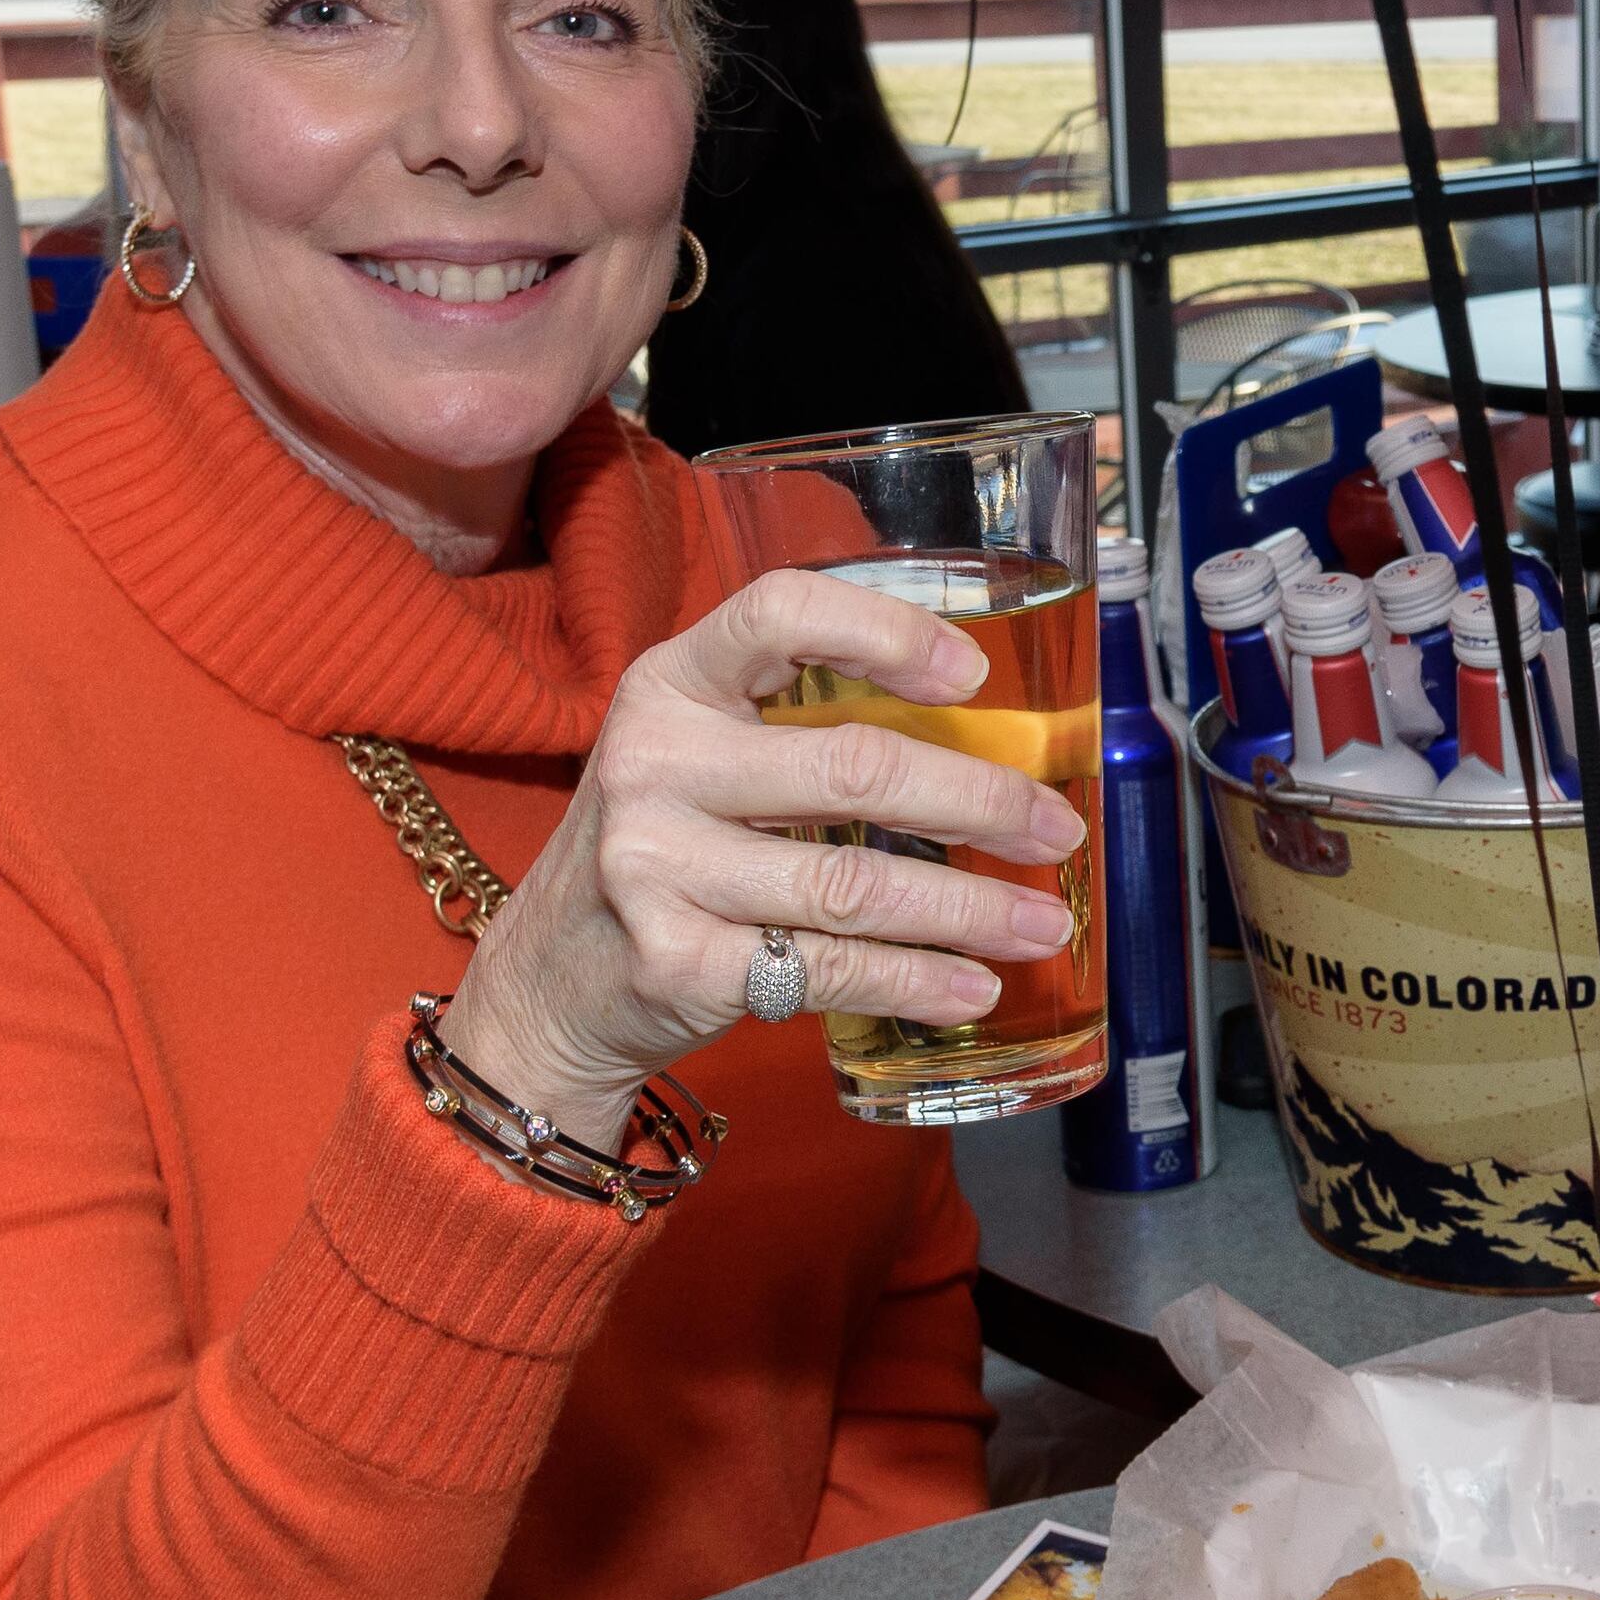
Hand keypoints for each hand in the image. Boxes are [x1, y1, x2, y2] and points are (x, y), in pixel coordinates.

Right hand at [433, 566, 1087, 1146]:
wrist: (546, 985)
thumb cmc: (661, 852)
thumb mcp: (695, 758)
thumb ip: (798, 730)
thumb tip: (988, 747)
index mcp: (668, 684)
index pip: (779, 612)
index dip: (885, 631)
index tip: (973, 676)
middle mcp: (655, 763)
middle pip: (854, 765)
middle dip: (979, 798)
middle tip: (1054, 825)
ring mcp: (657, 866)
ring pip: (855, 883)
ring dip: (970, 908)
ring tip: (1040, 921)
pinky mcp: (676, 961)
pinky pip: (828, 968)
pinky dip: (916, 981)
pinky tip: (972, 987)